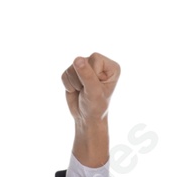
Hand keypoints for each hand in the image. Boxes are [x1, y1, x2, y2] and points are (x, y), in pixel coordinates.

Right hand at [61, 51, 119, 167]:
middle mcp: (99, 64)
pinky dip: (68, 85)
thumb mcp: (94, 92)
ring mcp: (86, 67)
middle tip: (87, 90)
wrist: (87, 118)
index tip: (95, 87)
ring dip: (74, 83)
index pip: (95, 58)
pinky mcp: (74, 72)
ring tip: (82, 91)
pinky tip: (76, 91)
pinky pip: (65, 74)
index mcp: (110, 66)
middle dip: (81, 78)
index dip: (91, 74)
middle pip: (82, 60)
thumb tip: (77, 59)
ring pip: (72, 67)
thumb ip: (87, 75)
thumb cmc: (96, 107)